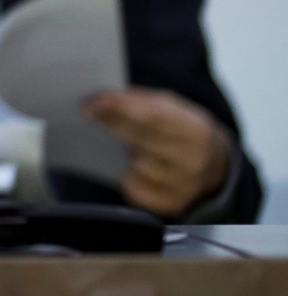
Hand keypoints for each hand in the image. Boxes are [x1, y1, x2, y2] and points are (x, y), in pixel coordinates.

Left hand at [83, 87, 230, 218]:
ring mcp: (185, 187)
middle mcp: (194, 162)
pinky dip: (128, 177)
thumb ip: (141, 101)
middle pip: (143, 141)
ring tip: (112, 140)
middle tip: (88, 114)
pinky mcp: (172, 205)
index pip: (155, 117)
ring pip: (138, 167)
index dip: (122, 108)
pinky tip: (128, 167)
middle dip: (112, 125)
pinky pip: (136, 190)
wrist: (214, 164)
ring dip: (121, 153)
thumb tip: (102, 99)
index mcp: (197, 131)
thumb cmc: (182, 129)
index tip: (93, 102)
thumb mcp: (172, 107)